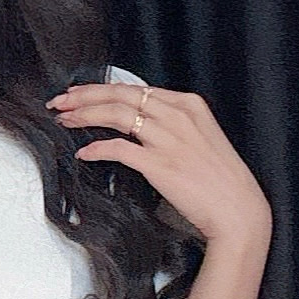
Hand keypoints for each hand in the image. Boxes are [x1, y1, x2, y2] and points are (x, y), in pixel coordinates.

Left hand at [46, 75, 272, 273]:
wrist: (238, 211)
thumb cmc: (221, 181)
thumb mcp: (202, 139)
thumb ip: (173, 125)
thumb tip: (139, 123)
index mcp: (189, 105)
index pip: (136, 88)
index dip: (101, 89)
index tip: (79, 93)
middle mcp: (178, 116)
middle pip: (120, 95)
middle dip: (84, 96)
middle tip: (60, 101)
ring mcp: (169, 139)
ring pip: (116, 115)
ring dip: (85, 115)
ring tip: (65, 120)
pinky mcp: (160, 164)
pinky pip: (118, 149)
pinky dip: (97, 149)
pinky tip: (84, 153)